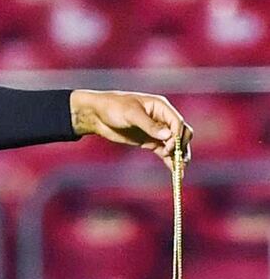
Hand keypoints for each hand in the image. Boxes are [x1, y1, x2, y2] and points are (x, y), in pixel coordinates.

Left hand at [70, 89, 193, 171]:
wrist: (96, 114)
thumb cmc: (113, 107)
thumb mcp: (131, 114)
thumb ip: (149, 125)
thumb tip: (168, 136)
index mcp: (160, 107)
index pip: (177, 122)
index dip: (177, 135)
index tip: (171, 147)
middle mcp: (161, 119)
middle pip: (180, 133)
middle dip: (181, 146)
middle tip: (176, 159)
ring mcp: (156, 131)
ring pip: (174, 144)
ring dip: (178, 156)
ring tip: (180, 170)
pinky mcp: (149, 141)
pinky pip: (164, 152)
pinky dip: (170, 160)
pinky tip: (175, 171)